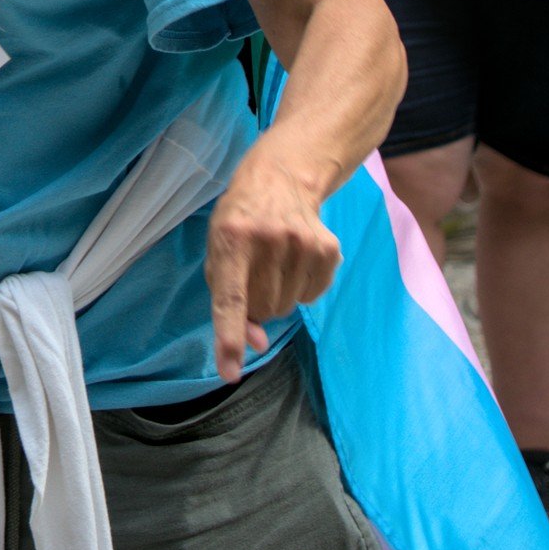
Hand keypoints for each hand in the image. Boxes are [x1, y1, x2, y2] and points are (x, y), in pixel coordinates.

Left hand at [205, 146, 341, 381]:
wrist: (280, 178)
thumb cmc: (240, 220)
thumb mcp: (220, 251)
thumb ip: (228, 299)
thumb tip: (256, 343)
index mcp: (231, 238)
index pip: (230, 298)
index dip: (229, 337)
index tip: (229, 371)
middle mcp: (268, 239)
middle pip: (263, 309)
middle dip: (255, 304)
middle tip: (252, 274)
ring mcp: (302, 243)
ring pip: (288, 307)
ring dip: (278, 296)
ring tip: (273, 263)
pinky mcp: (328, 248)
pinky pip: (312, 297)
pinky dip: (301, 288)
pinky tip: (294, 261)